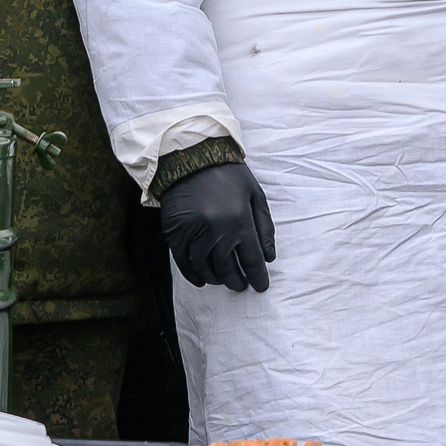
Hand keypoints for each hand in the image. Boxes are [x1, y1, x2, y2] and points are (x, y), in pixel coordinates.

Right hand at [158, 160, 276, 291]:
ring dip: (217, 279)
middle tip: (241, 286)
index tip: (261, 287)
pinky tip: (202, 279)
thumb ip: (265, 227)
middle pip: (228, 269)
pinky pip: (185, 264)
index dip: (258, 276)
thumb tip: (270, 257)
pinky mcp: (176, 234)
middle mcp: (217, 232)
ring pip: (207, 269)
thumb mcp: (255, 195)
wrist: (192, 158)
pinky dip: (194, 275)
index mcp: (240, 222)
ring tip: (224, 280)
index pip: (252, 260)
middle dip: (237, 280)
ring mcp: (194, 235)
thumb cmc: (229, 175)